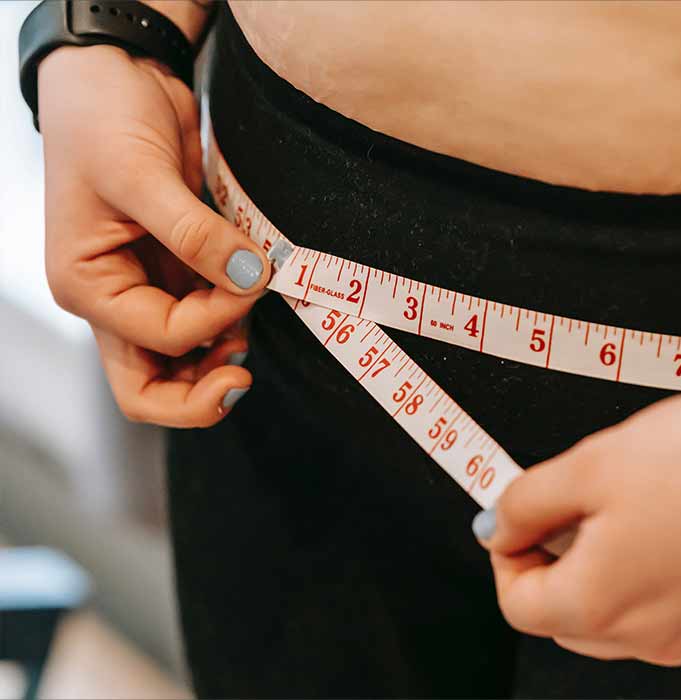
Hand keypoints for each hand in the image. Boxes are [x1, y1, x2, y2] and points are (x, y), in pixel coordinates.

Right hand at [38, 44, 270, 426]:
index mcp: (88, 286)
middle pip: (152, 386)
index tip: (251, 277)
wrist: (117, 78)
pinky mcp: (179, 271)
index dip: (212, 319)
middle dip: (200, 394)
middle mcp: (116, 298)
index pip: (157, 338)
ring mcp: (150, 288)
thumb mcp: (139, 175)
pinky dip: (231, 320)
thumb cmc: (100, 118)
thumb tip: (250, 278)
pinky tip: (249, 300)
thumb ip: (194, 234)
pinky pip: (207, 318)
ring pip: (184, 360)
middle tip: (242, 376)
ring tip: (249, 321)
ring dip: (221, 353)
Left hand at [472, 393, 680, 665]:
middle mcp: (644, 634)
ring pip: (604, 611)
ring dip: (587, 563)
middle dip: (544, 558)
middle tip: (560, 504)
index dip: (504, 554)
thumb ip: (525, 503)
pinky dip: (631, 569)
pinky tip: (650, 519)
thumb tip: (495, 525)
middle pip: (557, 612)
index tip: (512, 517)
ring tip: (610, 503)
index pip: (516, 605)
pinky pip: (650, 605)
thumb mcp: (588, 467)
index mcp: (598, 604)